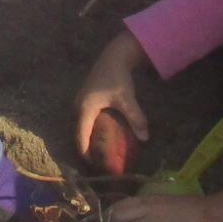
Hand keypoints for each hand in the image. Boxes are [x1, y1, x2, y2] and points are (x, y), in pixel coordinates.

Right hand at [75, 33, 149, 158]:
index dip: (84, 152)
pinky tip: (99, 134)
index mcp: (85, 109)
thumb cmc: (118, 78)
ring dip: (87, 138)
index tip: (92, 165)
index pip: (80, 136)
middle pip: (78, 132)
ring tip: (97, 151)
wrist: (114, 56)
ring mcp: (79, 101)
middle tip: (96, 161)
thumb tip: (145, 138)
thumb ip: (135, 118)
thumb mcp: (127, 99)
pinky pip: (83, 119)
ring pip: (80, 125)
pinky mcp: (84, 98)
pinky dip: (88, 128)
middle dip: (85, 147)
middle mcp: (78, 106)